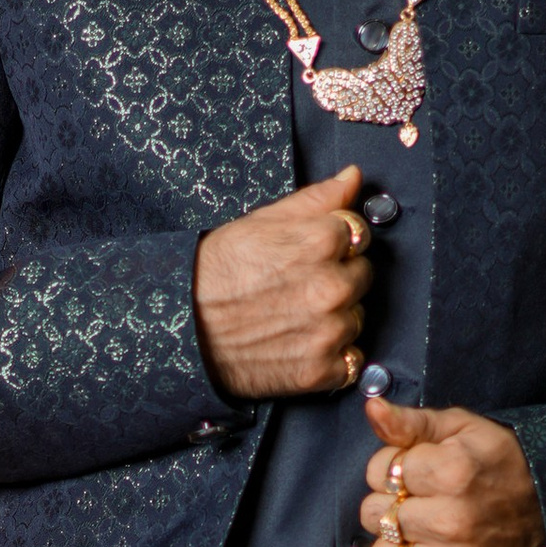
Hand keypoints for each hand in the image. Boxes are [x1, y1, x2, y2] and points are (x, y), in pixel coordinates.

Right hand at [192, 167, 371, 399]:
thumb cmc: (216, 272)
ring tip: (293, 316)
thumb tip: (354, 176)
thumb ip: (316, 199)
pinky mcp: (321, 370)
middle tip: (297, 285)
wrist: (182, 330)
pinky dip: (332, 357)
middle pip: (364, 275)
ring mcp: (329, 332)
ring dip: (336, 318)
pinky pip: (350, 360)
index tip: (309, 253)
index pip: (359, 233)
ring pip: (357, 318)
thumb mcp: (261, 222)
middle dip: (339, 277)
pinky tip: (299, 345)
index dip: (335, 242)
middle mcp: (332, 287)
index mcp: (322, 242)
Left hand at [356, 394, 544, 546]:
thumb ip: (410, 422)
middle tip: (418, 503)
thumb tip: (371, 408)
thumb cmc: (500, 462)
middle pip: (375, 515)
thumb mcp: (460, 428)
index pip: (379, 470)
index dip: (390, 468)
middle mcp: (454, 520)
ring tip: (418, 535)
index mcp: (452, 471)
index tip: (415, 472)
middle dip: (389, 506)